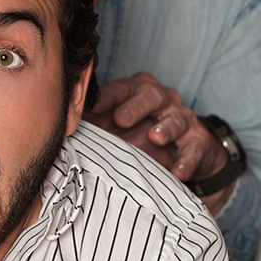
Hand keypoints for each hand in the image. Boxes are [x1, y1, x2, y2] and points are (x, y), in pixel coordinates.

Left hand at [85, 72, 228, 183]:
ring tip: (155, 137)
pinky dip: (187, 160)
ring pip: (177, 119)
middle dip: (136, 106)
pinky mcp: (199, 141)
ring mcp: (184, 119)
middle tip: (121, 119)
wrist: (186, 149)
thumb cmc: (144, 132)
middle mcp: (164, 100)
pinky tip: (178, 171)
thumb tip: (60, 127)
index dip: (107, 97)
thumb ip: (97, 123)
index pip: (122, 89)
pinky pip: (195, 149)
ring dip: (166, 127)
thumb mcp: (120, 126)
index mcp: (140, 91)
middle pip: (152, 96)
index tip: (90, 108)